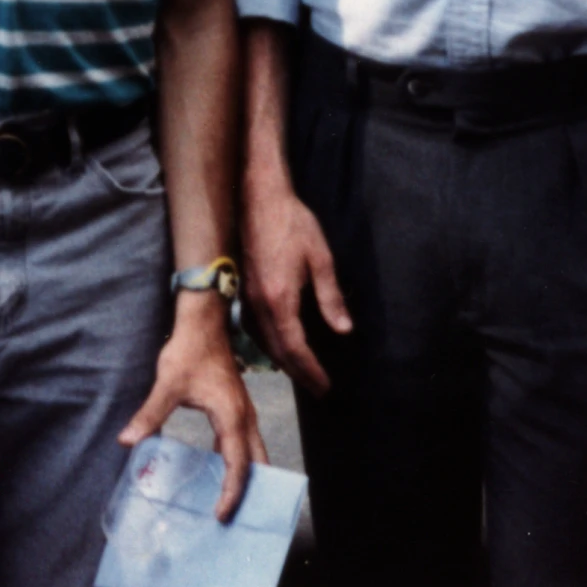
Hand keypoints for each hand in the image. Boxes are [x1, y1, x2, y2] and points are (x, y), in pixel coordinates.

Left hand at [117, 293, 268, 521]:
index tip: (220, 514)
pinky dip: (238, 460)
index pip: (238, 465)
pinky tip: (220, 470)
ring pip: (253, 453)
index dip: (231, 492)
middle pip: (256, 463)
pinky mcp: (236, 406)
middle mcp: (244, 417)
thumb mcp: (167, 384)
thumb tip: (127, 442)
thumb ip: (150, 414)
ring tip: (230, 502)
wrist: (203, 321)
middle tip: (235, 518)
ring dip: (245, 477)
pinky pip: (243, 442)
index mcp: (232, 416)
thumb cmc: (188, 350)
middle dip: (249, 492)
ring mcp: (243, 411)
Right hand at [240, 188, 351, 393]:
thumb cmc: (292, 223)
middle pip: (277, 351)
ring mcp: (246, 297)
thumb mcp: (320, 257)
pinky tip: (278, 344)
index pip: (295, 348)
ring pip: (263, 342)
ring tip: (301, 372)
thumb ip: (331, 297)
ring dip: (282, 362)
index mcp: (279, 299)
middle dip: (298, 373)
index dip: (311, 371)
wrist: (257, 197)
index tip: (325, 386)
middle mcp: (258, 304)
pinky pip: (254, 328)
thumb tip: (344, 330)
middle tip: (317, 388)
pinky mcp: (242, 288)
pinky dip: (268, 344)